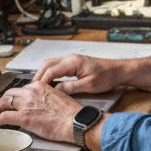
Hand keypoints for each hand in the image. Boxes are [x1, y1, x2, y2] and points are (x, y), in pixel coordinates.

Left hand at [0, 80, 81, 144]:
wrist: (74, 121)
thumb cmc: (71, 113)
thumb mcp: (58, 96)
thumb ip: (46, 96)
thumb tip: (41, 103)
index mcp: (40, 86)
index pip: (23, 88)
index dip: (18, 96)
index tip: (17, 101)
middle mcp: (31, 92)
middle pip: (11, 93)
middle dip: (5, 99)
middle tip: (3, 105)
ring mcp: (26, 105)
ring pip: (5, 102)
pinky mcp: (24, 117)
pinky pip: (5, 116)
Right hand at [35, 54, 150, 94]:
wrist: (118, 71)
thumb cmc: (107, 77)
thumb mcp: (89, 86)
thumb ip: (71, 88)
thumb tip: (56, 91)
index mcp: (73, 63)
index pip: (51, 70)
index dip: (41, 81)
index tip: (35, 90)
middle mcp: (71, 59)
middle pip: (47, 65)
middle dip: (38, 76)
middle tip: (32, 89)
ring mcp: (72, 60)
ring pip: (51, 64)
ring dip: (43, 74)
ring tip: (38, 86)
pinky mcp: (74, 63)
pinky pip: (57, 66)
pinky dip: (50, 73)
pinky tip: (49, 82)